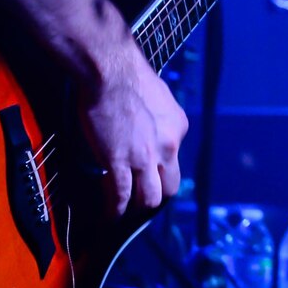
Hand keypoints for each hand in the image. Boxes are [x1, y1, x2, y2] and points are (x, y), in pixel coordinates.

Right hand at [74, 27, 188, 218]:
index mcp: (177, 128)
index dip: (159, 168)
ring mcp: (145, 158)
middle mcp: (168, 147)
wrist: (111, 71)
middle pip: (169, 186)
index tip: (147, 171)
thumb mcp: (156, 96)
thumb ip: (155, 116)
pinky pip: (121, 196)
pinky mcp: (121, 163)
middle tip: (140, 197)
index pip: (173, 159)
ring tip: (124, 210)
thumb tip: (146, 123)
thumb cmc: (127, 74)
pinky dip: (115, 210)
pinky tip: (110, 215)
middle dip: (155, 194)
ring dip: (136, 206)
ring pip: (149, 198)